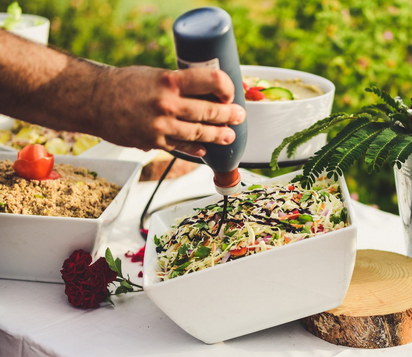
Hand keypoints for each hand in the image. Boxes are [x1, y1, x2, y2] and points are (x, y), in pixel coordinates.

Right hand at [93, 66, 245, 155]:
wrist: (94, 100)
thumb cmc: (125, 84)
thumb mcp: (155, 74)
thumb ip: (180, 84)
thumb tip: (208, 93)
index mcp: (169, 80)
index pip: (211, 80)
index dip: (226, 87)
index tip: (229, 92)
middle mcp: (167, 103)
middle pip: (209, 111)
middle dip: (229, 115)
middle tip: (239, 116)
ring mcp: (161, 125)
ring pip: (199, 133)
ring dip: (218, 135)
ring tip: (228, 135)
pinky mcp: (153, 142)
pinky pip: (181, 147)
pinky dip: (195, 148)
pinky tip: (205, 149)